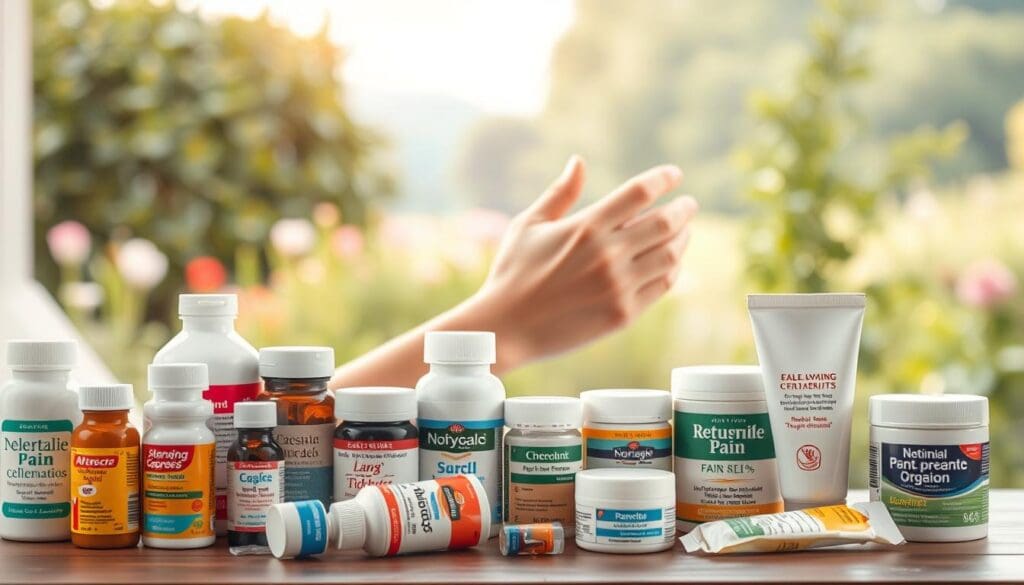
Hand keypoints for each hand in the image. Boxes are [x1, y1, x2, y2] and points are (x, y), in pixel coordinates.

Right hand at [472, 155, 697, 368]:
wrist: (506, 329)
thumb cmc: (513, 273)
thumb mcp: (529, 225)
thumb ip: (559, 193)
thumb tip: (579, 161)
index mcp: (586, 227)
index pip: (639, 192)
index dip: (663, 179)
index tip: (674, 175)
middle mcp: (607, 254)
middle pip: (665, 222)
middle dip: (683, 209)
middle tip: (688, 205)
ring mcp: (618, 286)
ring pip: (671, 255)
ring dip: (683, 238)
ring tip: (683, 232)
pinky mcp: (623, 314)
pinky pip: (663, 285)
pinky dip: (673, 269)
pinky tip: (671, 262)